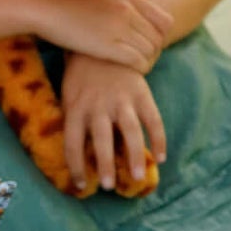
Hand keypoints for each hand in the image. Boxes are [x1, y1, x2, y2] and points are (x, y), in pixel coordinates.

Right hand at [39, 0, 172, 72]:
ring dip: (146, 62)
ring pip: (150, 51)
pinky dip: (138, 69)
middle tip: (141, 59)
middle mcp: (128, 10)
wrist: (45, 7)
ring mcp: (119, 27)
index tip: (147, 44)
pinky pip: (138, 61)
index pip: (165, 21)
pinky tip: (128, 72)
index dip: (160, 36)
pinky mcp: (108, 45)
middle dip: (153, 52)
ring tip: (134, 67)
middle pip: (158, 38)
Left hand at [61, 54, 167, 192]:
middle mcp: (98, 105)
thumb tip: (79, 158)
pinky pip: (153, 119)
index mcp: (76, 107)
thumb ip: (74, 122)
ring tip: (137, 177)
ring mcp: (122, 99)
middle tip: (108, 186)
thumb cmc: (82, 77)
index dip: (76, 166)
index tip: (81, 185)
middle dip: (105, 164)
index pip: (72, 143)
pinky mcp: (141, 93)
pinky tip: (161, 157)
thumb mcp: (69, 96)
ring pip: (130, 131)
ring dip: (134, 155)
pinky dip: (159, 139)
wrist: (104, 44)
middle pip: (101, 139)